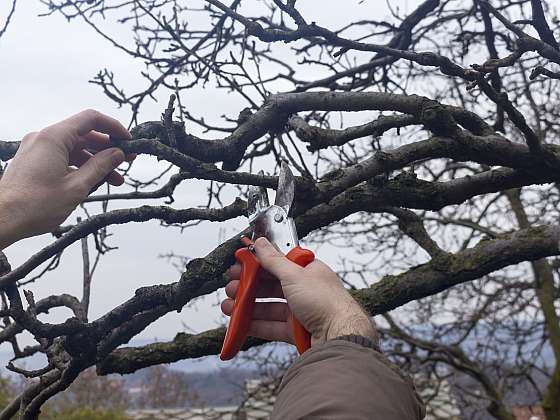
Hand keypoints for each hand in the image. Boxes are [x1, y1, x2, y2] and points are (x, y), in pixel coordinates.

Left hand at [0, 110, 131, 248]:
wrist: (3, 219)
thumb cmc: (34, 205)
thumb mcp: (77, 186)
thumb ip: (101, 166)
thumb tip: (118, 154)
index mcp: (53, 138)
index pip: (90, 119)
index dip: (113, 128)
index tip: (128, 140)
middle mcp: (43, 138)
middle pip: (83, 135)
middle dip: (107, 148)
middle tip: (127, 161)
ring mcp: (37, 150)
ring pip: (74, 148)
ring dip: (95, 161)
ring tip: (114, 179)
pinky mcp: (34, 161)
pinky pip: (63, 157)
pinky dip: (80, 166)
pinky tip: (93, 181)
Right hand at [221, 237, 376, 346]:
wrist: (340, 337)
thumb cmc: (325, 302)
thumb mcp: (294, 275)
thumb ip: (273, 260)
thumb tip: (260, 242)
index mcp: (307, 271)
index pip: (278, 263)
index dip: (257, 263)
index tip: (239, 264)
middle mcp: (304, 290)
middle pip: (270, 286)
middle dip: (247, 286)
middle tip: (230, 286)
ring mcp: (300, 311)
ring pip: (268, 306)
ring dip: (247, 305)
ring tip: (228, 306)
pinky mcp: (296, 331)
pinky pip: (271, 326)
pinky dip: (255, 324)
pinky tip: (240, 322)